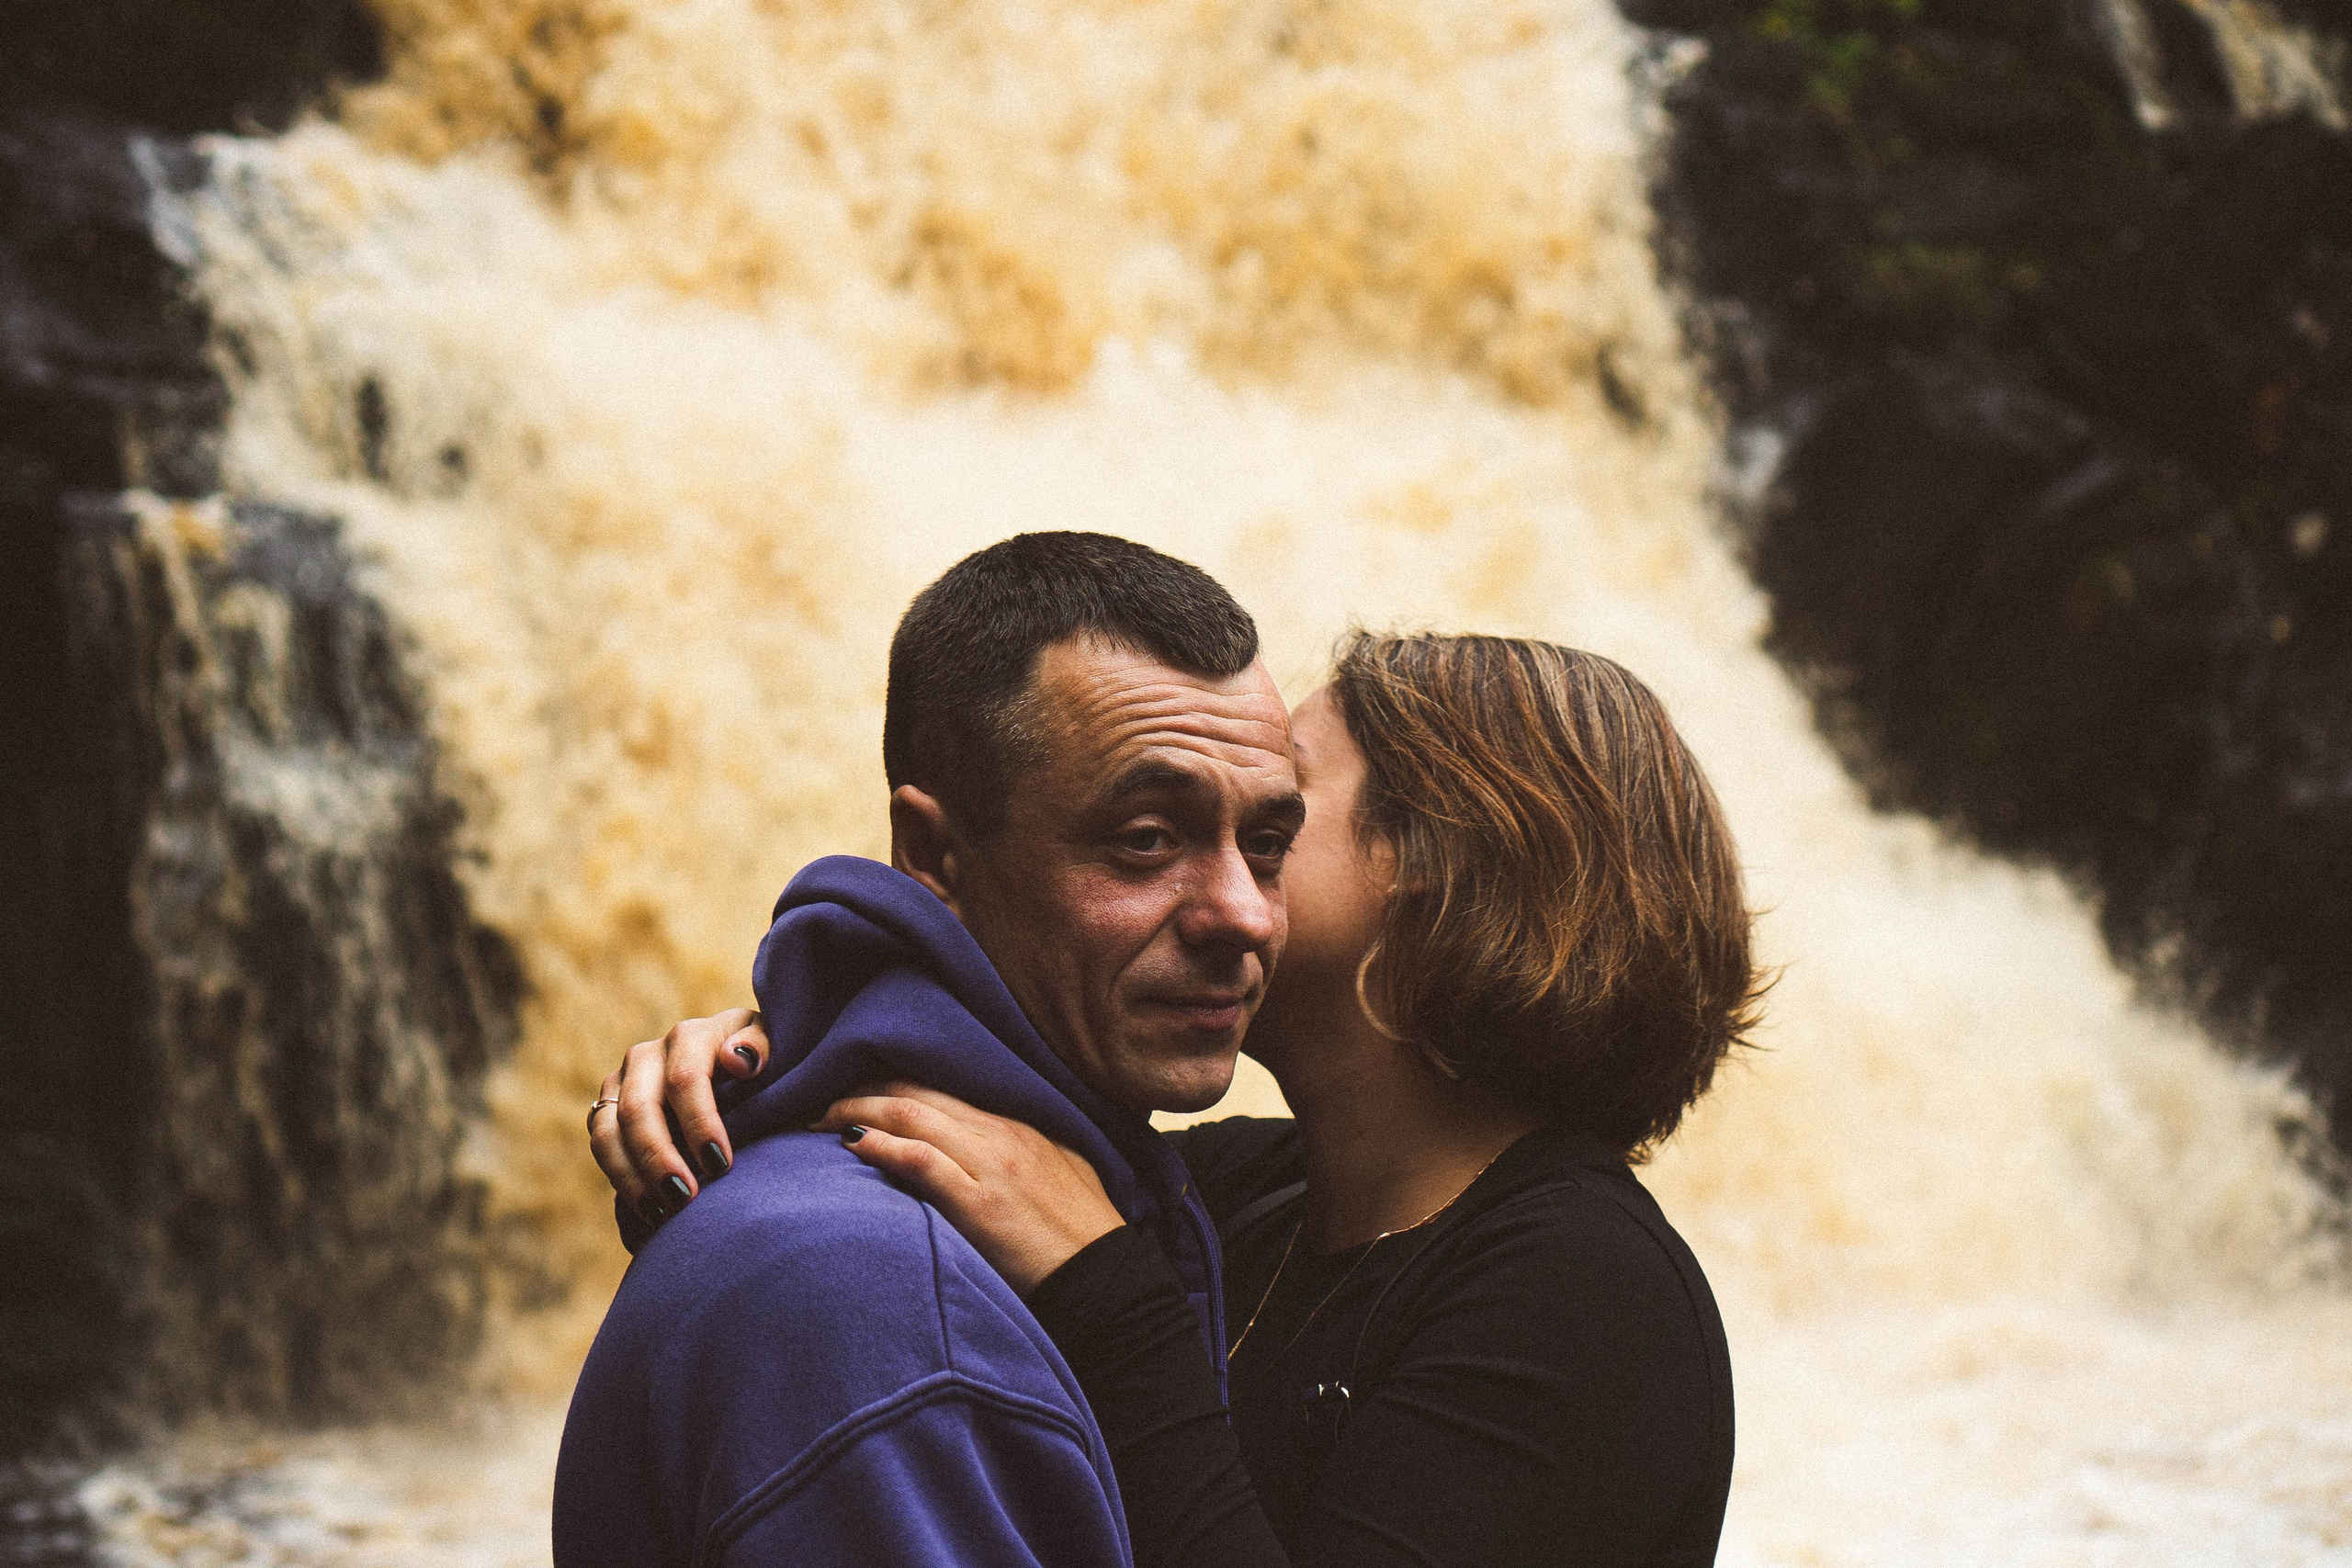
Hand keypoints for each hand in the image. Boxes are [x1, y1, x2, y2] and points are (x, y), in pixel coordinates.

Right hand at [590, 1007, 770, 1220]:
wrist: (733, 1066)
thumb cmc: (761, 1062)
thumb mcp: (774, 1045)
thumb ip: (761, 1046)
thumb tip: (739, 1060)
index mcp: (690, 1037)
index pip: (685, 1078)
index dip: (700, 1123)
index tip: (721, 1164)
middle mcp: (647, 1055)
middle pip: (639, 1108)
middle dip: (659, 1157)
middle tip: (686, 1198)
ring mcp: (622, 1083)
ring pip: (607, 1131)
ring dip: (631, 1176)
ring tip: (662, 1212)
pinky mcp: (608, 1109)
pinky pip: (602, 1146)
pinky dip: (621, 1179)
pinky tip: (649, 1209)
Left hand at [811, 1083, 1122, 1294]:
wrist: (1109, 1281)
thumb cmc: (1081, 1235)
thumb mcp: (1057, 1172)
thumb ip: (1015, 1152)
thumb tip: (974, 1149)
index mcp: (1016, 1125)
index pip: (938, 1087)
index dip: (887, 1082)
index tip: (851, 1088)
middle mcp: (1000, 1135)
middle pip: (916, 1092)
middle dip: (861, 1090)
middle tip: (817, 1098)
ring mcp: (991, 1166)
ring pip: (913, 1116)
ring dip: (857, 1111)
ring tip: (818, 1118)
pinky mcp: (982, 1205)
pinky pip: (923, 1161)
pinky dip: (885, 1146)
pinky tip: (852, 1143)